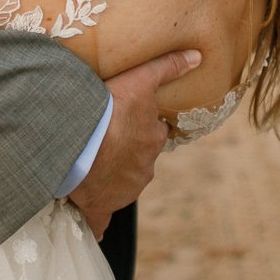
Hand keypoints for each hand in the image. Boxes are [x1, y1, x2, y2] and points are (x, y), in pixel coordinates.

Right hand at [67, 48, 201, 237]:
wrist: (80, 144)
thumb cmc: (109, 110)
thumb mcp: (140, 80)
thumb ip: (168, 67)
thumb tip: (199, 57)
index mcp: (151, 140)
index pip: (152, 134)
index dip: (141, 128)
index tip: (127, 122)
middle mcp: (143, 168)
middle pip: (138, 160)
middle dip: (126, 154)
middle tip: (104, 142)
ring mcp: (124, 190)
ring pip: (121, 184)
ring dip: (109, 178)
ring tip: (88, 167)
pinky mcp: (103, 207)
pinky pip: (101, 220)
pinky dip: (97, 221)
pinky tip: (91, 221)